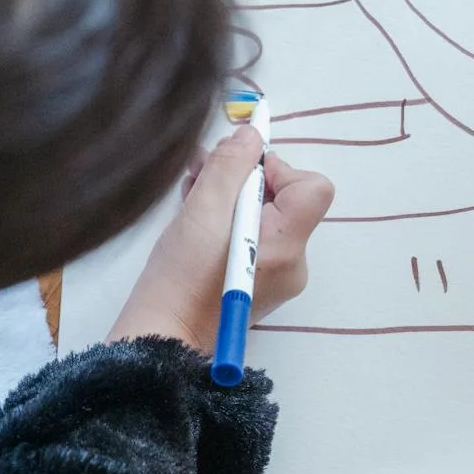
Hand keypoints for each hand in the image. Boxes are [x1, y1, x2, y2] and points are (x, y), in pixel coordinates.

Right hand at [109, 126, 333, 352]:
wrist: (161, 337)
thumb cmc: (180, 279)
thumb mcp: (201, 211)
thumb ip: (230, 166)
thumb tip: (251, 136)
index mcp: (286, 246)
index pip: (312, 188)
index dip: (278, 168)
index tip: (236, 173)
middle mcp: (291, 262)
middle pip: (285, 200)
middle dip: (242, 178)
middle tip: (200, 171)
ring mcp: (275, 276)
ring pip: (263, 217)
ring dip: (228, 196)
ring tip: (190, 192)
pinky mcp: (254, 282)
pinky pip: (251, 237)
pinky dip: (226, 220)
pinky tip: (193, 217)